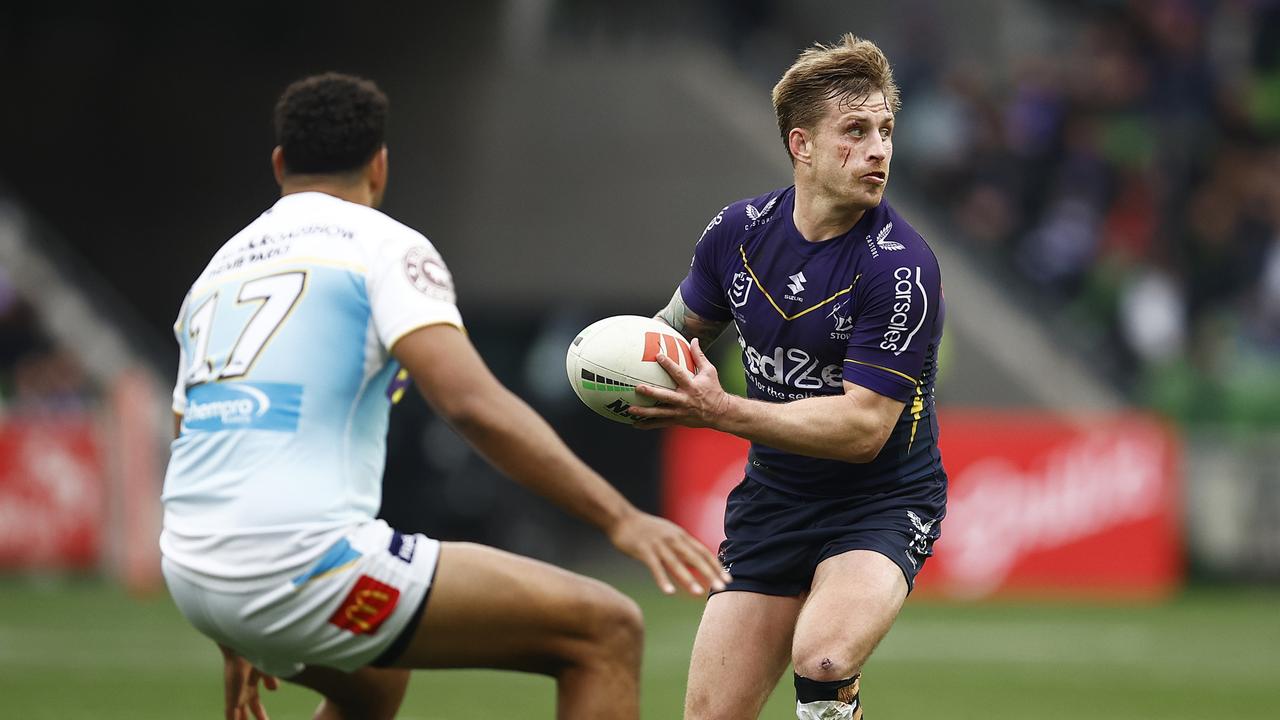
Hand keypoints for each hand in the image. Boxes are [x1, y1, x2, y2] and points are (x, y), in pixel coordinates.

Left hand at [220, 644, 277, 719]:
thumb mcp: (266, 668)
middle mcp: (241, 693)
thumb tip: (273, 690)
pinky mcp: (231, 699)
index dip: (260, 716)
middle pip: (245, 715)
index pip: (255, 706)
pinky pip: (231, 717)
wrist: (242, 647)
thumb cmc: (256, 652)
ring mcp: (235, 697)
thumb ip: (269, 678)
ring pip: (237, 718)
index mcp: (250, 685)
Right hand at [608, 509, 730, 595]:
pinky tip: (669, 592)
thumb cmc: (645, 529)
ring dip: (688, 579)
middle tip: (722, 588)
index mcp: (680, 535)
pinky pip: (655, 567)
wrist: (621, 518)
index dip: (716, 565)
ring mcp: (658, 545)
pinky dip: (663, 580)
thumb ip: (680, 546)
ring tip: (699, 593)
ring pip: (676, 563)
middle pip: (694, 557)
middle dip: (710, 573)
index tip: (727, 579)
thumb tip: (694, 561)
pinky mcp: (644, 550)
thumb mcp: (667, 533)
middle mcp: (672, 539)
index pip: (702, 551)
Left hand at [631, 338, 730, 428]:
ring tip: (630, 409)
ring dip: (644, 412)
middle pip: (665, 396)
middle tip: (638, 388)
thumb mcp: (709, 371)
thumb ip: (699, 356)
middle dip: (651, 393)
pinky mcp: (677, 420)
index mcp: (692, 387)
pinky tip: (634, 424)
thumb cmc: (714, 390)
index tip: (658, 356)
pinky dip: (648, 424)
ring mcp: (680, 412)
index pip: (678, 374)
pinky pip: (660, 423)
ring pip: (660, 413)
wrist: (720, 413)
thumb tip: (694, 340)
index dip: (669, 365)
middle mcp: (684, 400)